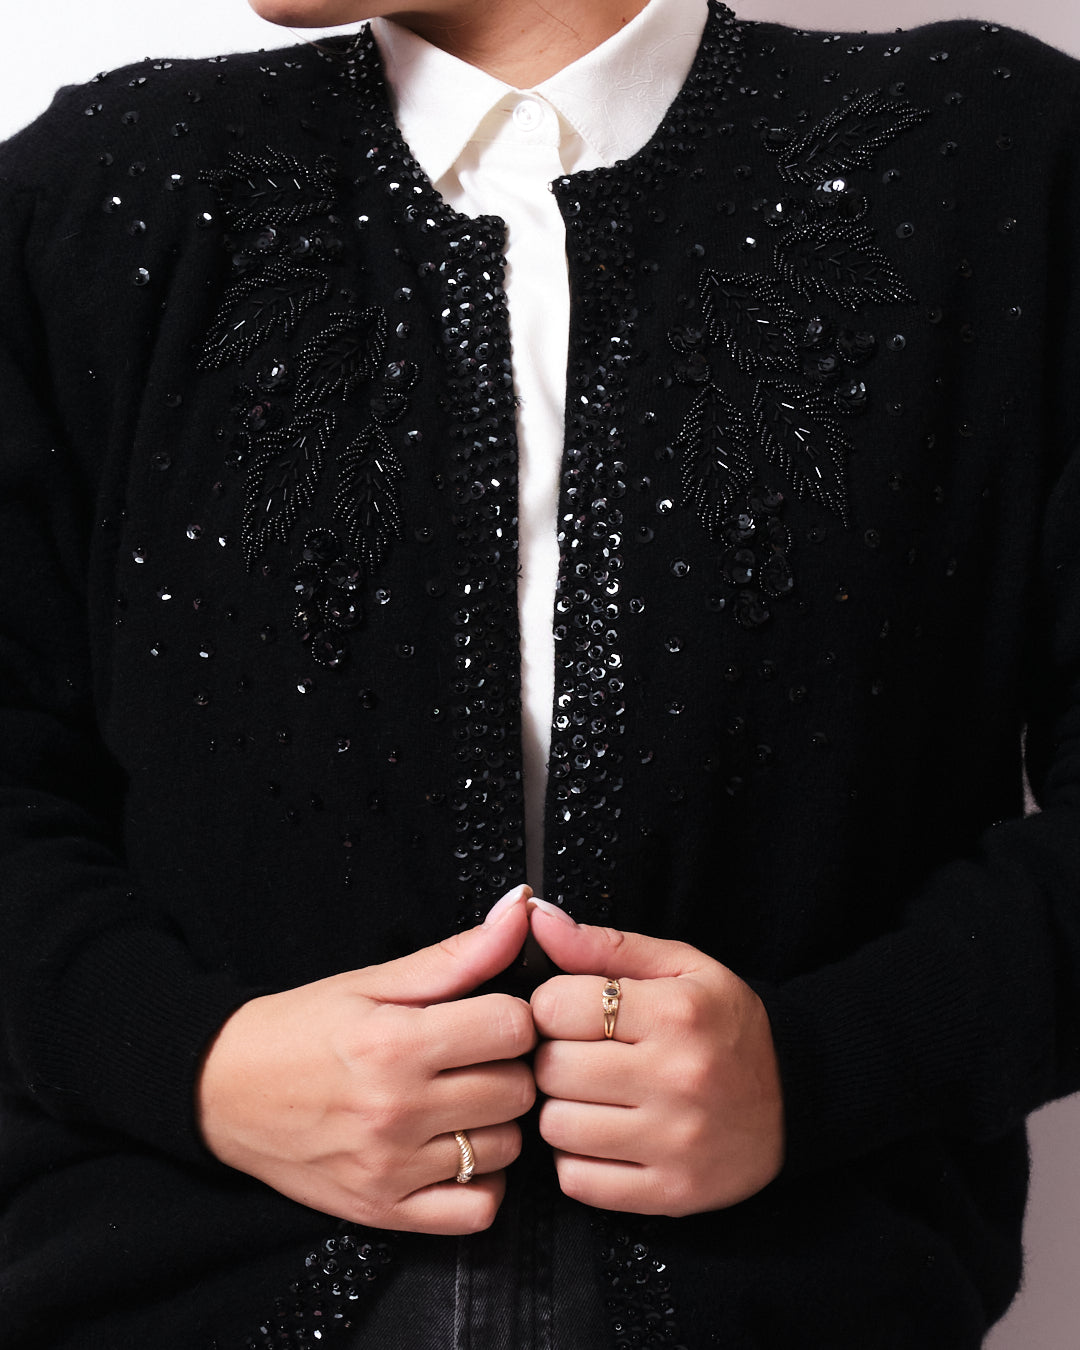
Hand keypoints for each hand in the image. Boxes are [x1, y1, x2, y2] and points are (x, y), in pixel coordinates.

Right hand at [197, 885, 535, 1233]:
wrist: (223, 1090)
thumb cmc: (302, 1028)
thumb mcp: (374, 979)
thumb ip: (458, 953)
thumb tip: (522, 910)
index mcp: (395, 1042)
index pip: (514, 1027)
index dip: (511, 1015)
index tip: (487, 1016)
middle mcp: (396, 1110)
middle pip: (517, 1089)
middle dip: (506, 1066)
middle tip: (473, 1057)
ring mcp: (390, 1168)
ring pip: (506, 1149)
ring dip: (495, 1123)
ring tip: (459, 1100)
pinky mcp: (383, 1211)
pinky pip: (477, 1211)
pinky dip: (479, 1183)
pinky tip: (455, 1150)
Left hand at [529, 901, 783, 1216]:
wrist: (799, 1099)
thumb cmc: (725, 1025)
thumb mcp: (680, 967)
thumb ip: (605, 944)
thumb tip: (537, 918)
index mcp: (676, 1013)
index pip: (556, 1006)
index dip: (551, 1005)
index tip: (569, 1011)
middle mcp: (676, 1078)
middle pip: (551, 1068)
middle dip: (553, 1056)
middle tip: (579, 1054)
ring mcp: (675, 1142)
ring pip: (556, 1127)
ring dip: (561, 1109)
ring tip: (591, 1095)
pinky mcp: (670, 1193)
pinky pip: (577, 1180)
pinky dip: (576, 1159)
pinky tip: (603, 1135)